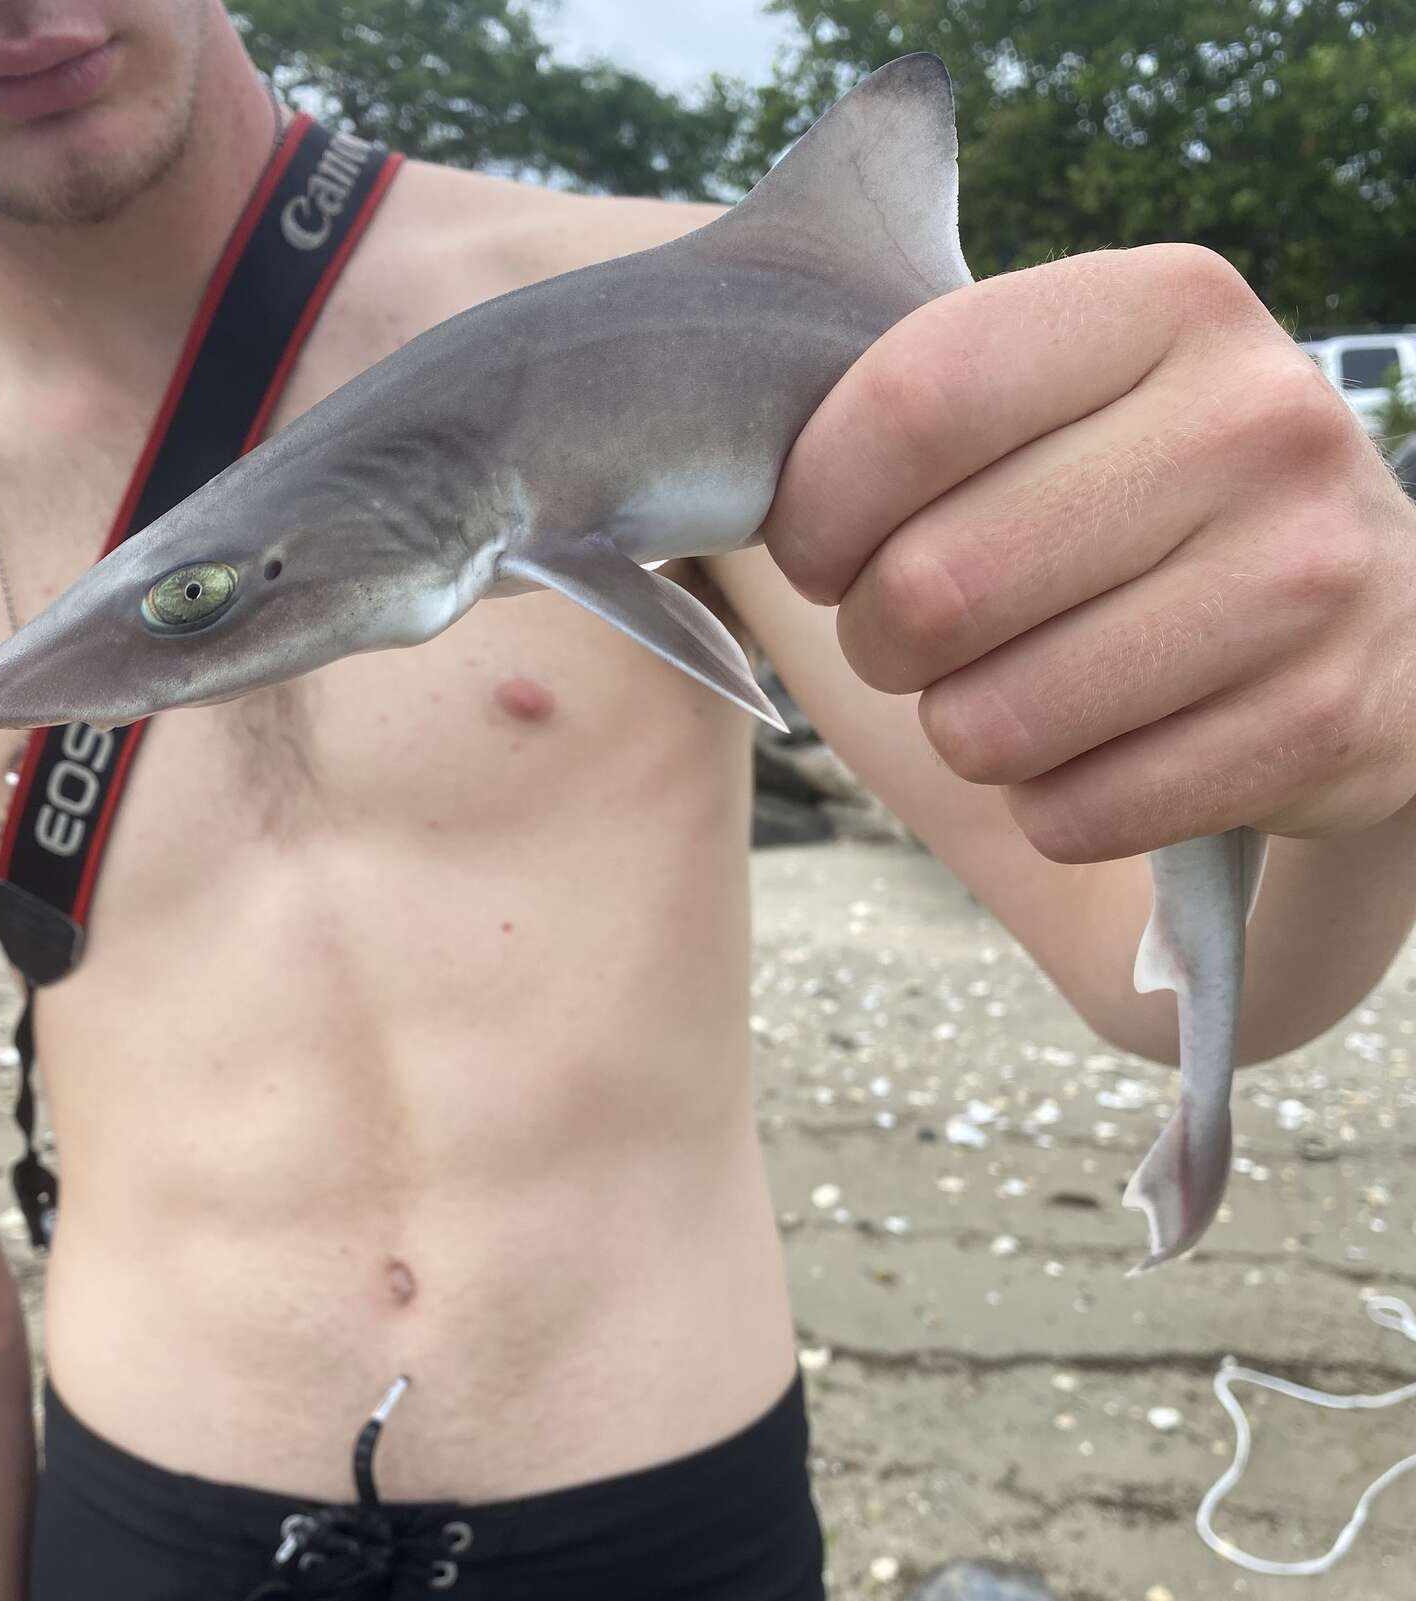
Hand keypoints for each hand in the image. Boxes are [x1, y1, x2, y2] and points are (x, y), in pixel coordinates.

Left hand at [765, 245, 1415, 862]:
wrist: (1381, 619)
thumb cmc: (1154, 504)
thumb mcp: (1072, 398)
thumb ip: (924, 412)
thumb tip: (730, 494)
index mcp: (1169, 304)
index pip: (912, 404)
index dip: (814, 509)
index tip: (815, 548)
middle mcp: (1257, 423)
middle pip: (931, 588)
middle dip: (879, 642)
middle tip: (914, 637)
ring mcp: (1305, 579)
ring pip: (992, 724)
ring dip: (963, 733)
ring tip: (1017, 692)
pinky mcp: (1321, 725)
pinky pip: (1074, 816)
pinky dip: (1049, 807)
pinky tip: (1101, 752)